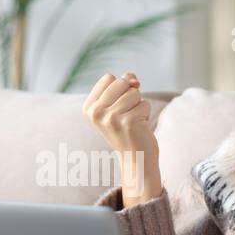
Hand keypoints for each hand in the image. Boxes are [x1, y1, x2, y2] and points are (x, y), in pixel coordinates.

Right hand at [83, 71, 160, 205]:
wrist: (135, 156)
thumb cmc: (128, 127)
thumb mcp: (119, 102)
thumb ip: (124, 83)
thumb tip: (133, 80)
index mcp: (88, 107)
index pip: (109, 78)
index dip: (120, 88)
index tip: (118, 107)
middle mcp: (95, 112)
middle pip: (121, 82)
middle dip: (130, 95)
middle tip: (127, 115)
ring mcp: (110, 118)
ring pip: (134, 92)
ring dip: (139, 105)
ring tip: (133, 120)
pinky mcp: (127, 123)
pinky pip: (145, 104)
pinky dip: (146, 114)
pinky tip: (139, 127)